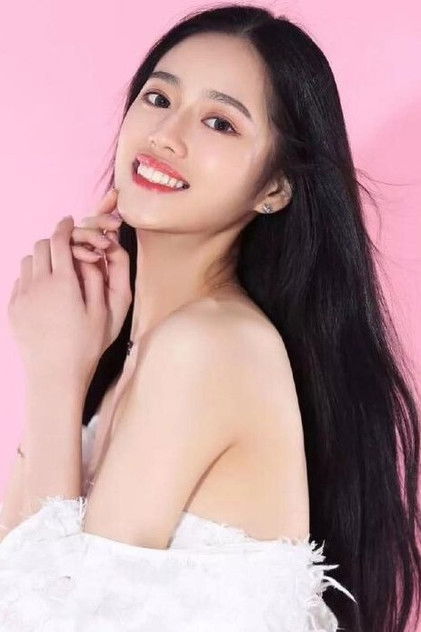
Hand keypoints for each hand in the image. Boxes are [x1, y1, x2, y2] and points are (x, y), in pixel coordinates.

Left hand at [7, 203, 125, 381]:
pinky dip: (31, 277)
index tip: (69, 221)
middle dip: (53, 242)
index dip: (65, 227)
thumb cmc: (86, 346)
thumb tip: (91, 255)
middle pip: (40, 246)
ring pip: (27, 262)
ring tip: (55, 271)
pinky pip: (19, 281)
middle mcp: (39, 284)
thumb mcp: (105, 313)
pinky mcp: (13, 309)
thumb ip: (98, 278)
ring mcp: (22, 297)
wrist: (55, 375)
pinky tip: (44, 292)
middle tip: (66, 249)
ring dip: (41, 259)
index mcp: (65, 283)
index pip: (60, 241)